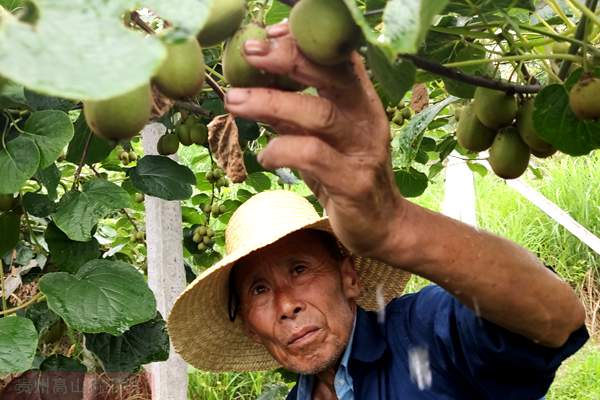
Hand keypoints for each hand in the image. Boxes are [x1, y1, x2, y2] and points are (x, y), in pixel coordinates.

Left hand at [224, 23, 406, 257]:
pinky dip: (281, 150)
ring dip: (272, 103)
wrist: (382, 225)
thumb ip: (295, 115)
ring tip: (236, 101)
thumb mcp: (321, 139)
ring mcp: (363, 151)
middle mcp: (367, 120)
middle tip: (249, 53)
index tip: (268, 35)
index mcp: (362, 103)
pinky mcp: (352, 182)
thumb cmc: (347, 176)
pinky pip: (312, 156)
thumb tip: (255, 89)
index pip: (339, 59)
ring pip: (320, 114)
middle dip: (288, 59)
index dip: (304, 43)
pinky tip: (264, 155)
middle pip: (332, 77)